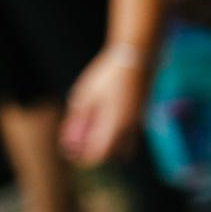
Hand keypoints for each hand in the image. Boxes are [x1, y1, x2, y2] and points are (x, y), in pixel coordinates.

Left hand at [60, 46, 149, 164]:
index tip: (72, 146)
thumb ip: (77, 120)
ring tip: (96, 130)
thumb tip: (68, 141)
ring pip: (126, 148)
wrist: (137, 56)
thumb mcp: (85, 95)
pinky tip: (108, 118)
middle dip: (97, 152)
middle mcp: (128, 128)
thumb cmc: (107, 74)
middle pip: (112, 155)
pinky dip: (119, 135)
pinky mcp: (142, 114)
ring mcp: (138, 122)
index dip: (82, 156)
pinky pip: (131, 136)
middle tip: (82, 138)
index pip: (97, 156)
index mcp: (113, 126)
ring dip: (110, 146)